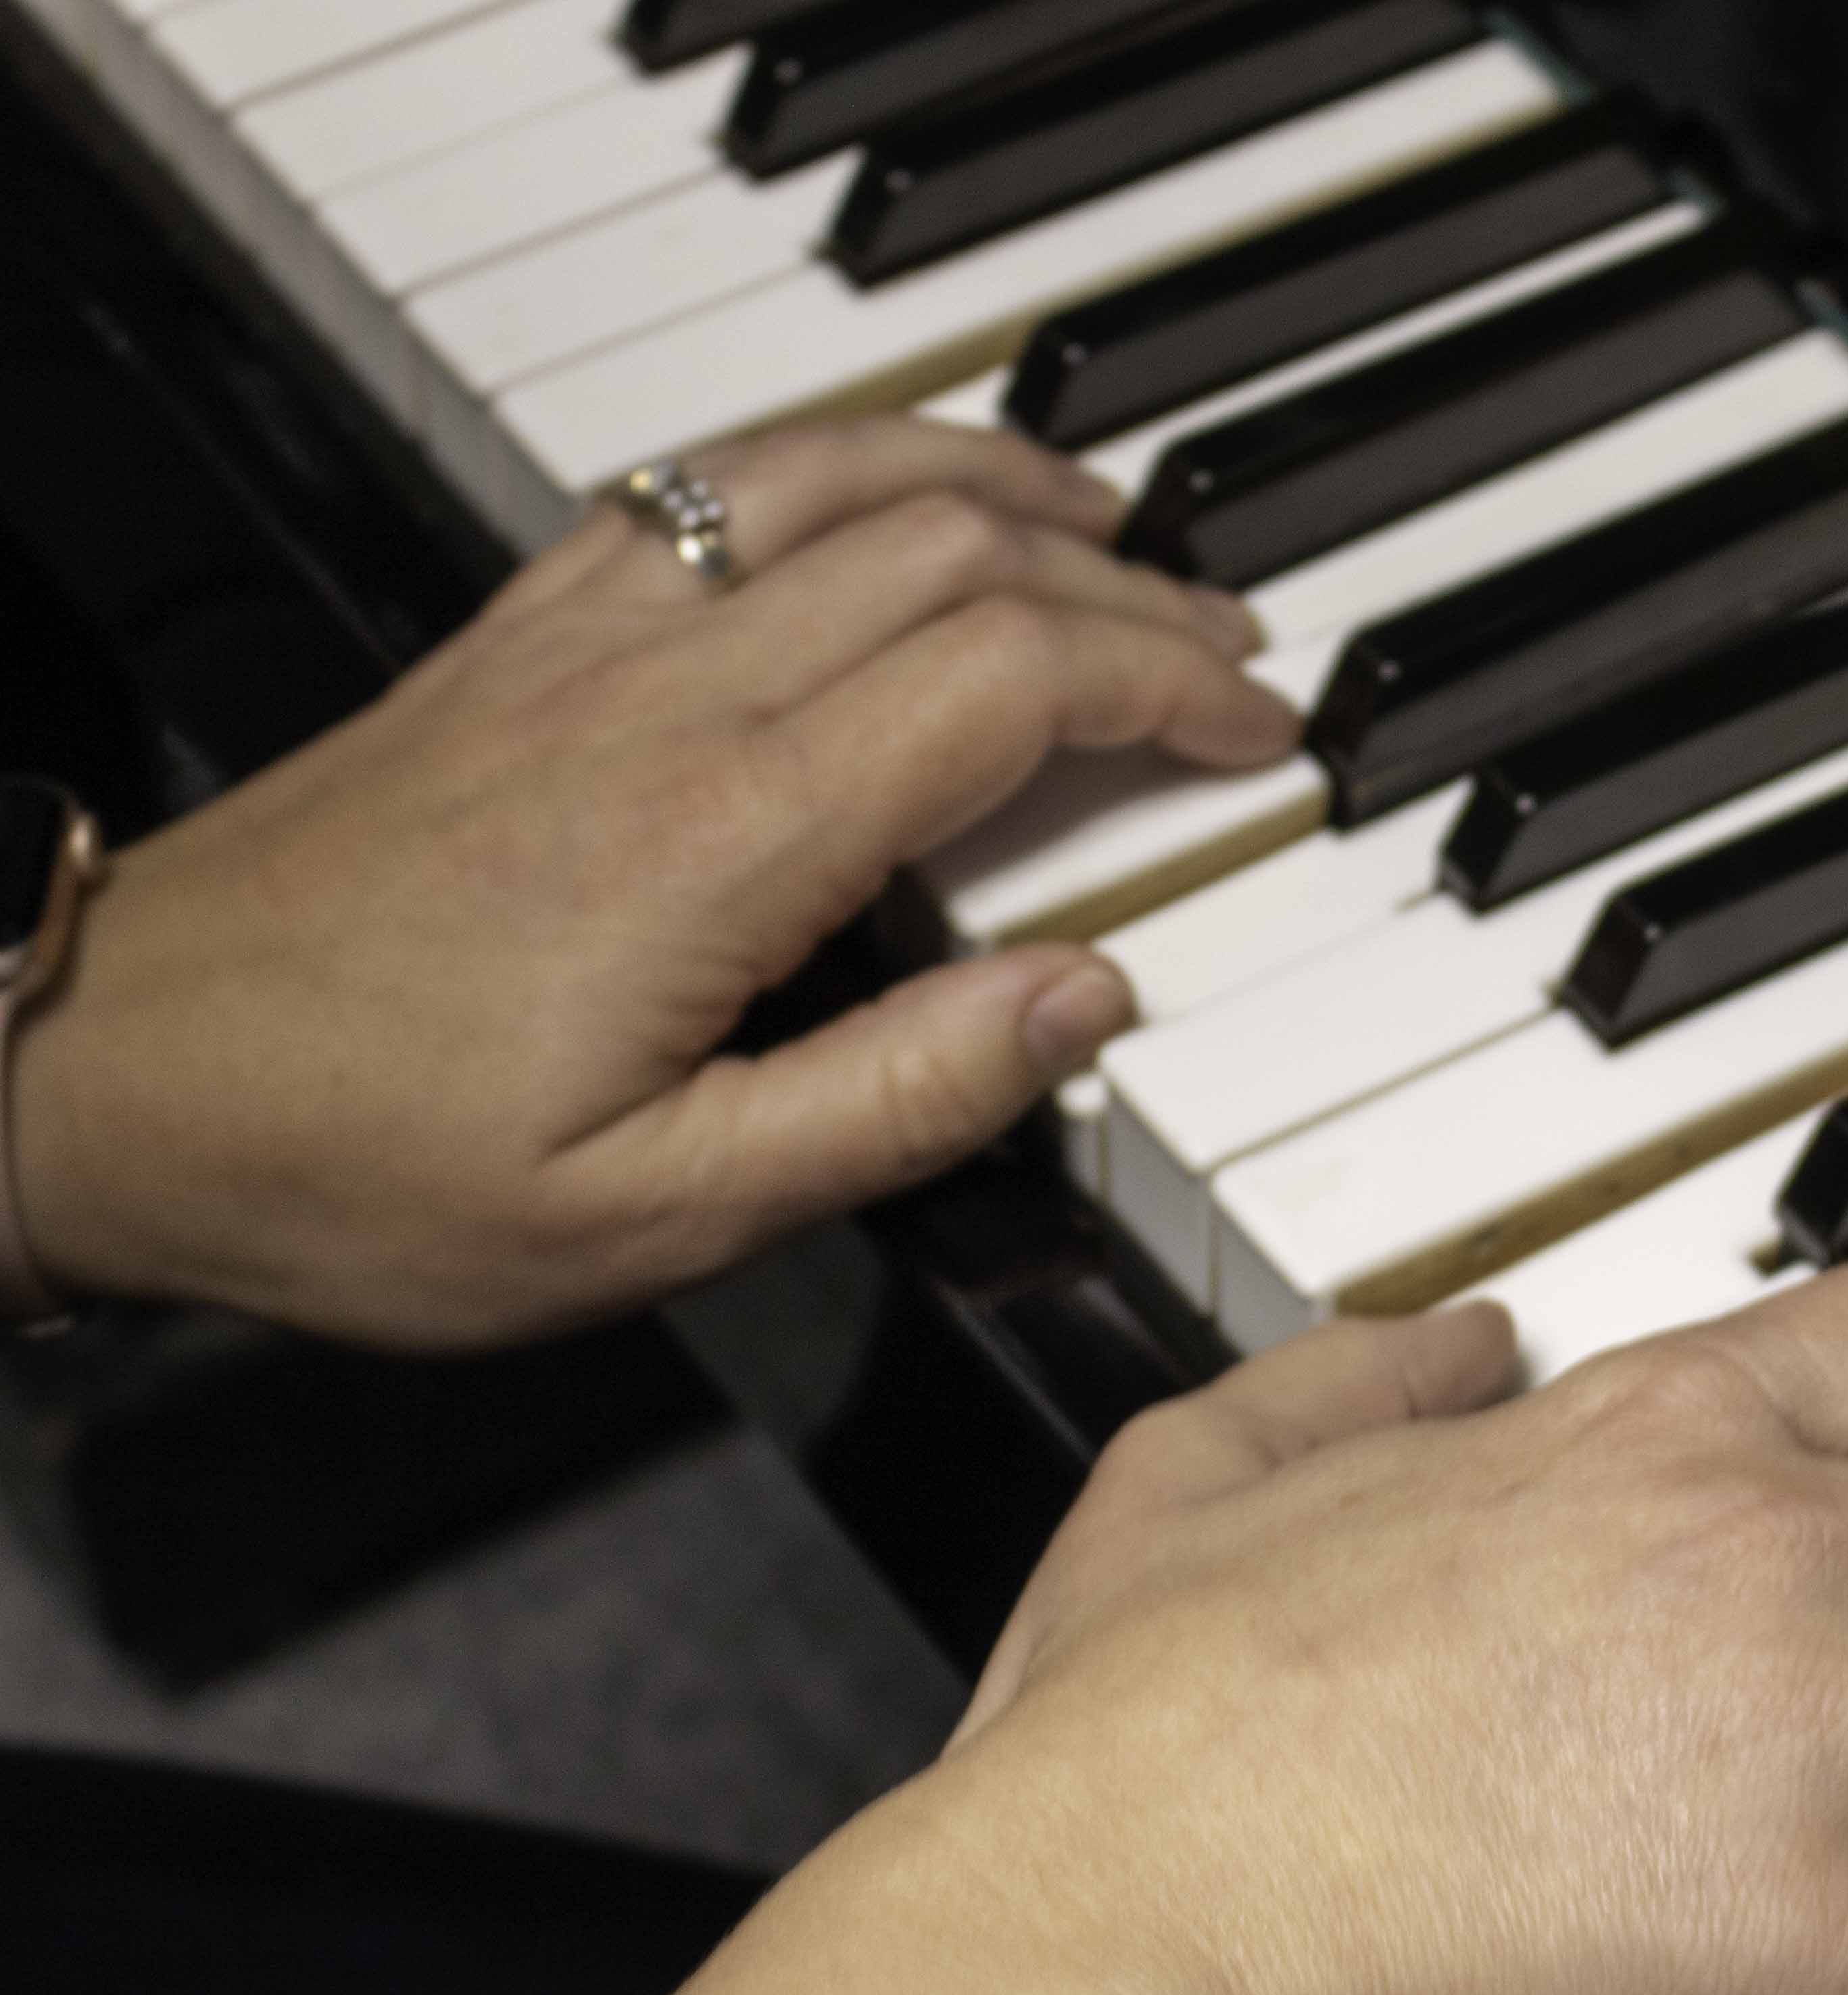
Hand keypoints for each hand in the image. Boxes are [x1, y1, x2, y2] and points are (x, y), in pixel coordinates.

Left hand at [12, 418, 1298, 1346]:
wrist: (116, 1073)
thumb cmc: (370, 1168)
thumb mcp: (657, 1213)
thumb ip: (893, 1102)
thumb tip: (1083, 1003)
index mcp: (727, 839)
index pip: (1012, 679)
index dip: (1166, 684)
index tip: (1257, 730)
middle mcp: (665, 698)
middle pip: (956, 551)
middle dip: (1128, 582)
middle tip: (1230, 645)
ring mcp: (583, 644)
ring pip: (839, 475)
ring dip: (999, 478)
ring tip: (1110, 517)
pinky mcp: (518, 639)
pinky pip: (706, 482)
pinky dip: (837, 454)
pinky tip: (885, 485)